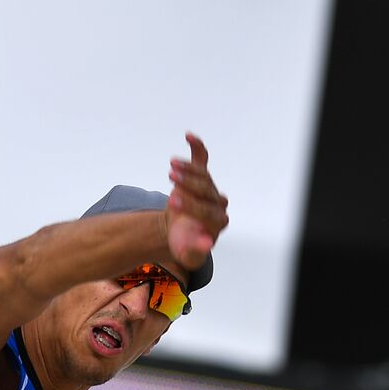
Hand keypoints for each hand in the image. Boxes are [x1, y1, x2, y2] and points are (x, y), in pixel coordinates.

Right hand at [165, 133, 228, 272]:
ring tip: (172, 165)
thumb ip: (196, 250)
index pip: (207, 210)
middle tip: (171, 179)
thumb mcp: (187, 253)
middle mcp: (218, 202)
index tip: (173, 201)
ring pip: (202, 174)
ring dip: (188, 168)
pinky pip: (202, 159)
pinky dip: (197, 147)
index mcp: (217, 220)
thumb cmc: (185, 243)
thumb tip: (207, 244)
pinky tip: (189, 136)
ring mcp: (210, 187)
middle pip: (206, 189)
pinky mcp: (201, 176)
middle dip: (189, 184)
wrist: (181, 232)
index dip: (191, 205)